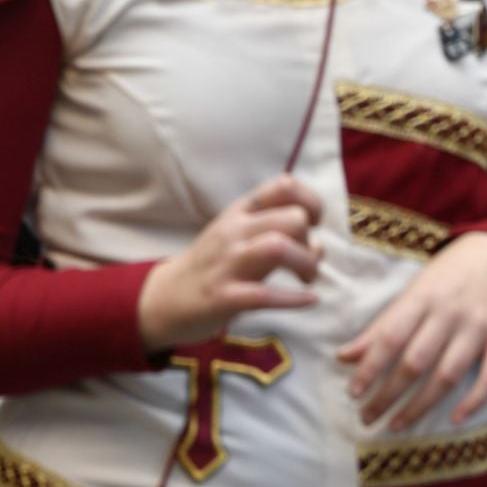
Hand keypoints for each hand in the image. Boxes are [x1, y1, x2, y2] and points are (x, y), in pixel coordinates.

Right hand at [137, 174, 323, 350]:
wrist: (166, 298)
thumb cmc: (212, 266)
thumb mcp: (237, 236)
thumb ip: (275, 233)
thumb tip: (320, 244)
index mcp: (239, 213)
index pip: (284, 186)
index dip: (312, 203)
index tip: (314, 227)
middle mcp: (233, 231)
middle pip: (292, 218)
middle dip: (311, 243)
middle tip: (306, 264)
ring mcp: (227, 262)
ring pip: (279, 247)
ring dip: (306, 265)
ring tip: (307, 280)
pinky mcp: (224, 296)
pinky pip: (266, 294)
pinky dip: (295, 299)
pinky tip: (309, 301)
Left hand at [338, 231, 486, 431]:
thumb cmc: (448, 277)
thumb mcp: (413, 292)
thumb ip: (382, 326)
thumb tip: (344, 356)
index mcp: (420, 297)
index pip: (389, 337)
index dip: (369, 368)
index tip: (353, 393)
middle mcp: (449, 313)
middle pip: (416, 361)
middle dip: (389, 394)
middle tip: (368, 418)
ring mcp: (480, 326)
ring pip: (449, 374)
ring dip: (422, 405)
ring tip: (398, 425)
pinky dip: (474, 400)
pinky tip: (453, 418)